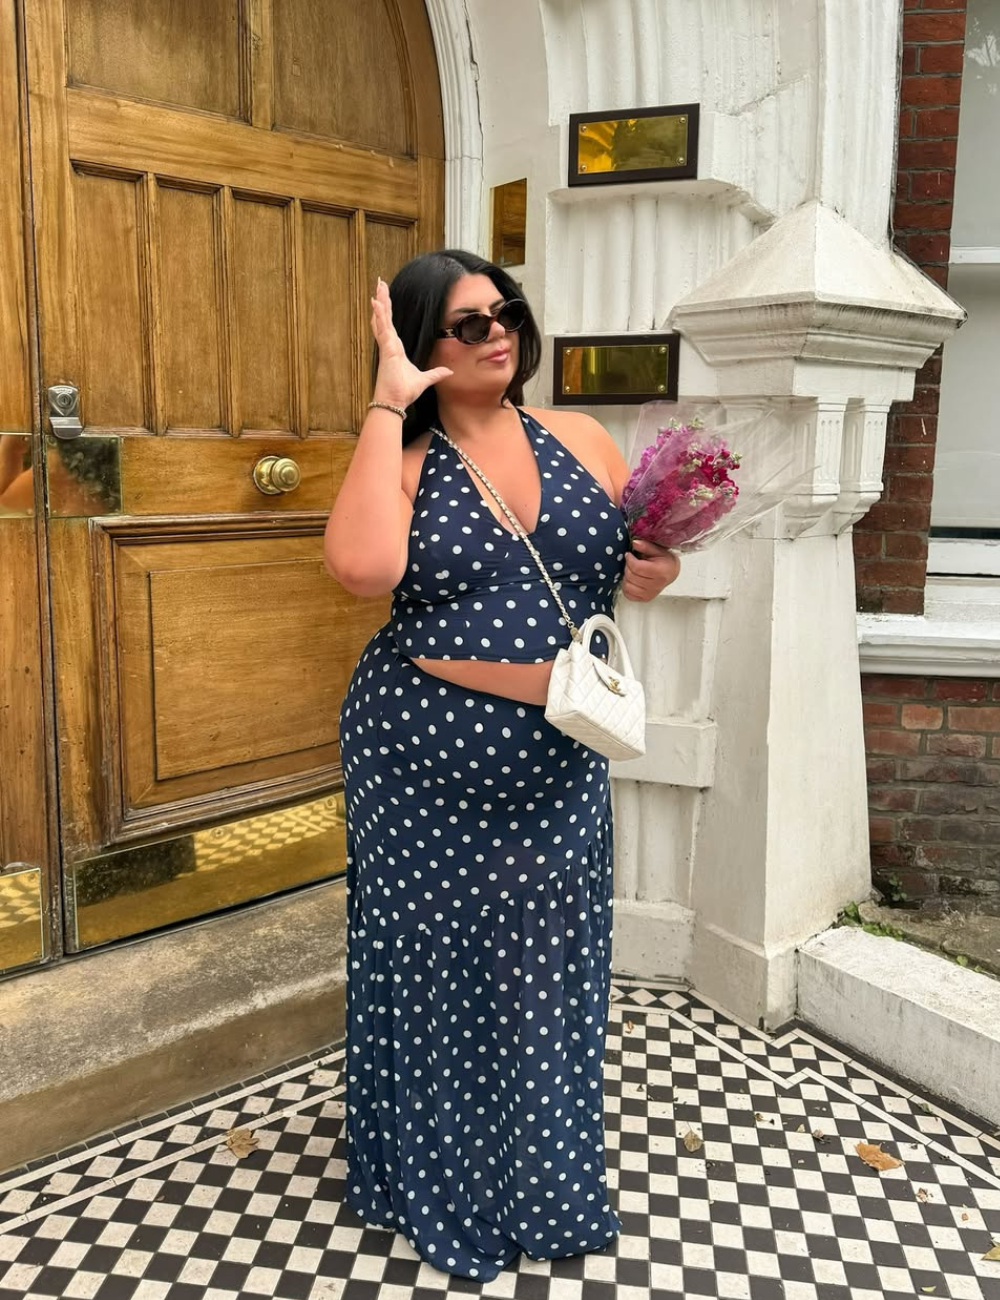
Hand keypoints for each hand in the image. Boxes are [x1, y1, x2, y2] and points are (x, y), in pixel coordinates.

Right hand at [370, 279, 451, 408]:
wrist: (395, 402)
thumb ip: (435, 374)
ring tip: (378, 287)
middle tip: (380, 283)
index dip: (387, 310)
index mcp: (396, 348)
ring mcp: (386, 346)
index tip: (384, 297)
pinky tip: (376, 303)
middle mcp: (389, 344)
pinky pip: (382, 329)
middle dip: (383, 300)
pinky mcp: (386, 350)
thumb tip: (448, 371)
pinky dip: (379, 316)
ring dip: (380, 302)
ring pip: (382, 319)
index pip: (390, 324)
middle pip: (385, 317)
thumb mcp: (424, 379)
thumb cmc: (404, 392)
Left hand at [621, 538, 680, 601]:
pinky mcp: (645, 599)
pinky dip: (627, 587)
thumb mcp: (658, 550)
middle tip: (631, 562)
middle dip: (628, 567)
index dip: (629, 559)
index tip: (629, 554)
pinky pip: (628, 595)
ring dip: (626, 577)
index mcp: (661, 572)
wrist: (672, 572)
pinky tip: (632, 580)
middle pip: (631, 577)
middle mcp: (656, 585)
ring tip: (632, 571)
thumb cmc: (665, 561)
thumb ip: (646, 546)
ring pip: (628, 587)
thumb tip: (634, 543)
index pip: (637, 567)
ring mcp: (650, 594)